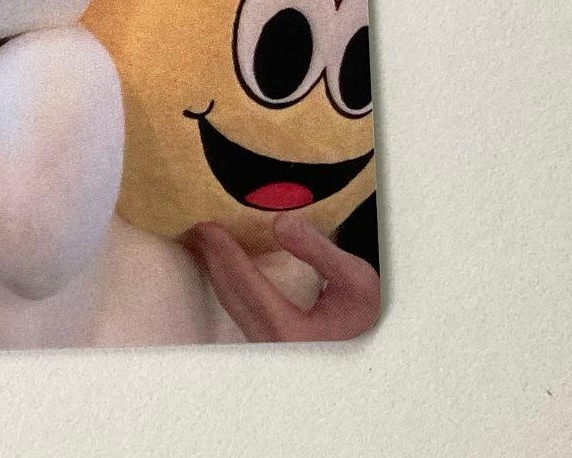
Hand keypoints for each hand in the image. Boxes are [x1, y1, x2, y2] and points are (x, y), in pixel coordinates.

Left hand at [180, 213, 380, 341]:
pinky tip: (221, 259)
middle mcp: (275, 344)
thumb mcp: (355, 279)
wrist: (378, 350)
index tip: (206, 226)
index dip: (224, 253)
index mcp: (293, 333)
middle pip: (232, 294)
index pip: (248, 286)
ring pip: (231, 302)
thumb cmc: (367, 314)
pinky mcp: (269, 340)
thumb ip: (317, 250)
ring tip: (201, 235)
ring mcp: (269, 345)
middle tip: (193, 221)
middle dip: (211, 256)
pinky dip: (226, 279)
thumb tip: (279, 221)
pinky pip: (238, 306)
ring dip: (214, 267)